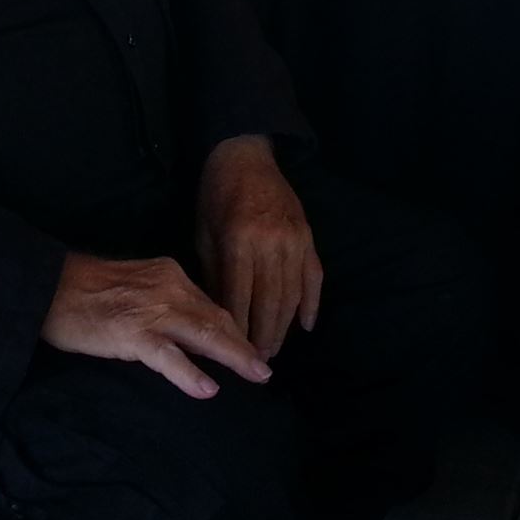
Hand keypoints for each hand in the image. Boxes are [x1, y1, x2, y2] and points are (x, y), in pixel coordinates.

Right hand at [41, 253, 271, 398]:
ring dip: (234, 357)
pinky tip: (208, 389)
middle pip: (217, 318)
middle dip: (244, 345)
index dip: (235, 330)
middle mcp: (169, 287)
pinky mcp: (131, 332)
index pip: (212, 305)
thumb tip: (192, 333)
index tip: (253, 349)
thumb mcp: (138, 287)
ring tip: (257, 376)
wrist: (49, 286)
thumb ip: (166, 304)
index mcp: (171, 275)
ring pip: (203, 334)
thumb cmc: (88, 291)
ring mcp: (151, 310)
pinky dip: (189, 373)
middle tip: (265, 370)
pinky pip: (167, 356)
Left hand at [195, 135, 322, 357]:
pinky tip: (306, 326)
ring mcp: (294, 240)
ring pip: (293, 295)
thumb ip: (214, 274)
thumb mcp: (205, 234)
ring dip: (284, 327)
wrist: (245, 156)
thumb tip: (220, 317)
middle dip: (263, 336)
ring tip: (274, 349)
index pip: (239, 298)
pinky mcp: (308, 236)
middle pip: (270, 303)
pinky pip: (314, 277)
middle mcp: (271, 243)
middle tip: (257, 363)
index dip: (237, 330)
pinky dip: (312, 303)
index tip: (233, 354)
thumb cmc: (216, 196)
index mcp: (239, 241)